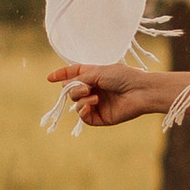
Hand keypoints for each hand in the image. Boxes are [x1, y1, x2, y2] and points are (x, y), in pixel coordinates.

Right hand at [50, 59, 171, 126]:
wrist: (140, 91)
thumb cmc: (123, 77)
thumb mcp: (98, 72)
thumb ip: (80, 78)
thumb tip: (64, 86)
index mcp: (95, 75)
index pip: (74, 74)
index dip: (62, 75)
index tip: (49, 78)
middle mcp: (94, 89)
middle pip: (72, 91)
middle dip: (74, 89)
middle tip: (85, 88)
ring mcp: (97, 104)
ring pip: (76, 104)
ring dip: (81, 99)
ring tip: (94, 96)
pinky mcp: (100, 118)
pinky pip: (83, 117)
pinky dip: (83, 111)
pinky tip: (90, 105)